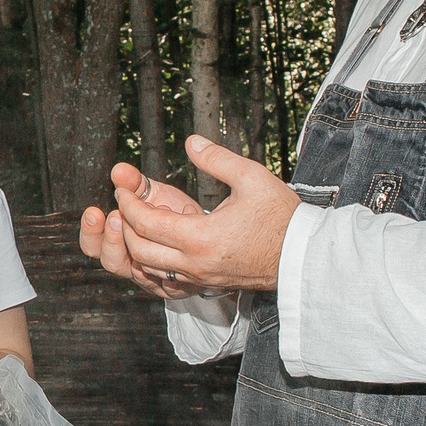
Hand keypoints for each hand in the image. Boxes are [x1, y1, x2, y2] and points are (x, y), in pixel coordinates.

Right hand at [80, 162, 207, 297]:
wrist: (206, 233)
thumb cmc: (174, 214)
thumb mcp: (150, 194)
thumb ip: (134, 183)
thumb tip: (118, 170)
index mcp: (117, 242)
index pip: (92, 245)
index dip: (91, 231)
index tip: (94, 212)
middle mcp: (131, 264)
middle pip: (110, 262)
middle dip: (112, 240)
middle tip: (117, 218)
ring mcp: (151, 278)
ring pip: (136, 274)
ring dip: (140, 250)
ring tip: (148, 226)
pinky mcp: (174, 287)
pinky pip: (167, 284)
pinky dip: (171, 264)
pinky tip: (180, 241)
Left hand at [85, 136, 298, 297]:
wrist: (302, 256)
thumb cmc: (281, 217)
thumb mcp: (252, 178)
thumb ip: (217, 159)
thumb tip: (191, 142)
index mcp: (201, 237)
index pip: (146, 223)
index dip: (129, 204)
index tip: (123, 189)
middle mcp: (195, 263)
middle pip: (139, 250)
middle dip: (125, 226)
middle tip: (125, 205)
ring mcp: (200, 278)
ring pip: (149, 269)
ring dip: (136, 247)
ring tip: (138, 222)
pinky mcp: (207, 284)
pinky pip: (166, 279)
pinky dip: (153, 263)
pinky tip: (158, 244)